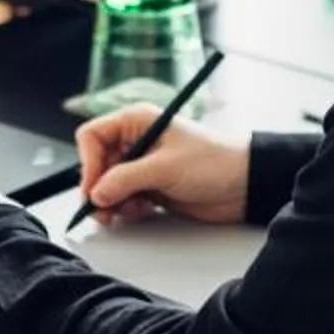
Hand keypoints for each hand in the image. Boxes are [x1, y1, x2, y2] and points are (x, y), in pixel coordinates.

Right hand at [74, 103, 249, 225]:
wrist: (244, 185)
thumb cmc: (214, 161)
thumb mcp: (165, 167)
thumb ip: (126, 179)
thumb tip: (96, 193)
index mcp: (137, 122)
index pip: (93, 136)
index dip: (89, 163)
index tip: (94, 187)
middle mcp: (136, 140)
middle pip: (97, 164)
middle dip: (99, 188)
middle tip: (103, 209)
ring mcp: (143, 165)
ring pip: (108, 185)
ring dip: (112, 202)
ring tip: (125, 212)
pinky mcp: (151, 186)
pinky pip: (124, 198)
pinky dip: (126, 208)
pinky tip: (142, 211)